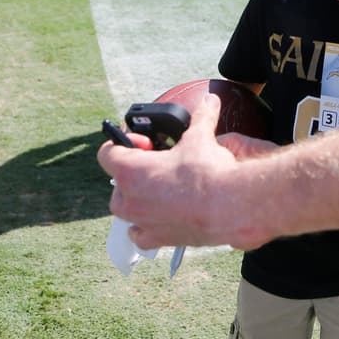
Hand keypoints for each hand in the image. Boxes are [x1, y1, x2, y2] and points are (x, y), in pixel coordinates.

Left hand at [99, 95, 267, 250]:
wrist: (230, 206)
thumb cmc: (208, 173)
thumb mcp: (200, 137)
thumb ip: (200, 118)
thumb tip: (209, 100)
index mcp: (131, 171)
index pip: (107, 152)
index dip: (123, 141)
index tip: (146, 141)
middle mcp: (130, 199)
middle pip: (117, 181)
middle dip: (133, 171)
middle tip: (156, 163)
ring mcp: (142, 221)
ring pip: (126, 209)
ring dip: (137, 198)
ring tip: (161, 188)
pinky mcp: (158, 238)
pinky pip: (140, 235)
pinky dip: (145, 227)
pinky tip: (161, 216)